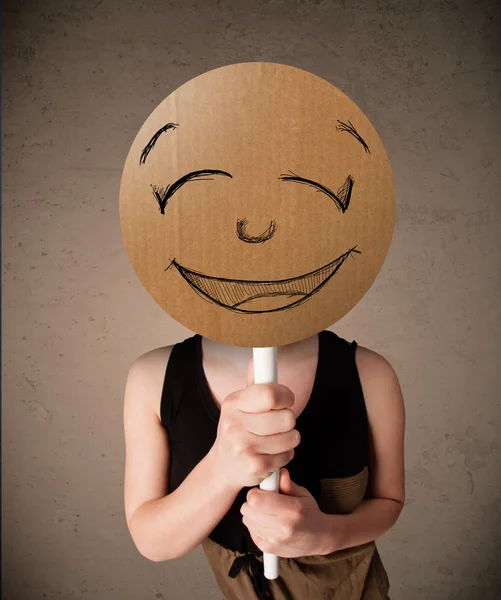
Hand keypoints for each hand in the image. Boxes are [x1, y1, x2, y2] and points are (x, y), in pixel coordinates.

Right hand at [211, 359, 300, 489]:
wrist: (223, 466)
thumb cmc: (238, 429)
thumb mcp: (241, 404)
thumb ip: (254, 384)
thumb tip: (259, 358)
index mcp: (233, 403)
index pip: (270, 394)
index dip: (286, 395)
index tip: (286, 399)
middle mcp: (234, 424)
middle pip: (286, 417)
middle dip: (289, 420)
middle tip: (279, 424)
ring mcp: (243, 447)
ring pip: (291, 437)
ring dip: (289, 439)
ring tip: (275, 440)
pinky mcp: (254, 467)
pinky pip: (287, 455)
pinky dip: (285, 455)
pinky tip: (272, 454)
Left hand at [240, 468, 331, 557]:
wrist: (318, 539)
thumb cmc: (310, 514)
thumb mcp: (303, 494)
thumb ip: (288, 484)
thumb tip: (279, 473)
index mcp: (292, 510)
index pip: (256, 499)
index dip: (256, 492)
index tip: (262, 491)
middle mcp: (282, 527)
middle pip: (248, 509)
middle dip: (253, 501)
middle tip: (264, 501)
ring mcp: (274, 540)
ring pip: (246, 519)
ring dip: (253, 513)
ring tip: (267, 512)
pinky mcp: (267, 548)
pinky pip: (250, 530)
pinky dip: (255, 525)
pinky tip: (267, 523)